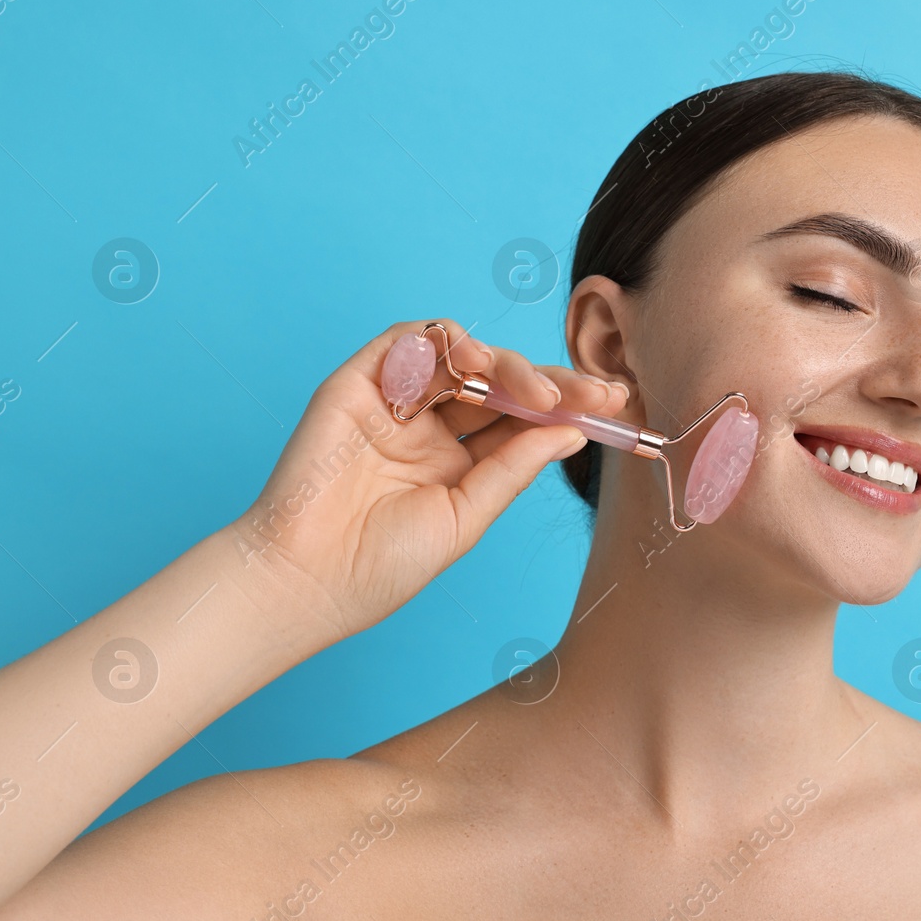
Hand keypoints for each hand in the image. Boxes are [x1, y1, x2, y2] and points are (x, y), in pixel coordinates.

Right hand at [228, 320, 626, 647]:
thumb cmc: (380, 565)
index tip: (614, 405)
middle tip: (593, 392)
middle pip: (500, 382)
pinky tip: (473, 365)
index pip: (522, 418)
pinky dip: (444, 342)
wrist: (306, 579)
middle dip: (551, 381)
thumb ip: (514, 466)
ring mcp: (396, 402)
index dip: (566, 406)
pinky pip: (407, 341)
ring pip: (461, 355)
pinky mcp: (359, 383)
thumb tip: (574, 429)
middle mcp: (431, 425)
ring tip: (536, 392)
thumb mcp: (467, 516)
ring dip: (505, 363)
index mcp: (459, 461)